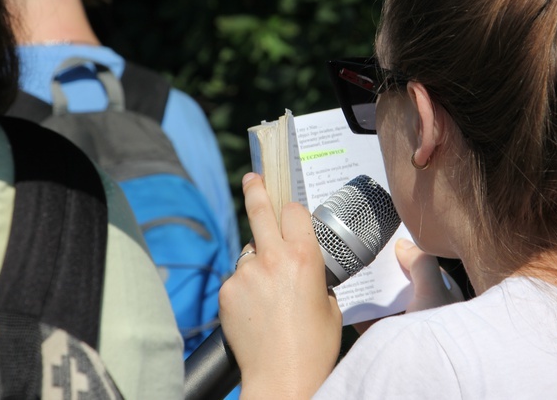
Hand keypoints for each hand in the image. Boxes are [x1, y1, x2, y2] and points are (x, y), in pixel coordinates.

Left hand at [218, 173, 341, 398]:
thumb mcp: (329, 303)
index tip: (287, 206)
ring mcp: (246, 274)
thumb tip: (300, 268)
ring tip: (269, 298)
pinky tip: (256, 311)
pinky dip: (246, 288)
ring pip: (249, 253)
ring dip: (257, 263)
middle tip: (252, 178)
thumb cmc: (314, 346)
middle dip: (255, 188)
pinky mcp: (227, 291)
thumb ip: (314, 275)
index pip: (293, 210)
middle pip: (259, 209)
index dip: (292, 209)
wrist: (282, 378)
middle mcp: (273, 258)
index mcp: (305, 257)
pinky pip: (237, 279)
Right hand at [352, 239, 463, 333]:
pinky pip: (369, 324)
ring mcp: (405, 329)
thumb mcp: (433, 291)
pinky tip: (346, 298)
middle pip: (399, 286)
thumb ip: (421, 264)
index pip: (421, 269)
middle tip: (363, 256)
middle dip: (383, 274)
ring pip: (383, 304)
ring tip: (351, 273)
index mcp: (441, 298)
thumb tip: (403, 245)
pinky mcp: (386, 342)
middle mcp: (424, 313)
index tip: (385, 243)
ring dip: (369, 292)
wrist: (425, 375)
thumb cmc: (439, 333)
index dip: (405, 256)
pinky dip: (357, 313)